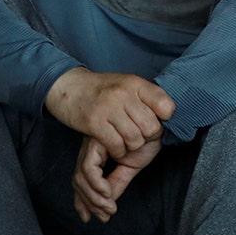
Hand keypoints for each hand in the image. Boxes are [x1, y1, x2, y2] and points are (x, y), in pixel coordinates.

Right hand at [44, 69, 173, 160]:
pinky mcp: (94, 123)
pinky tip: (116, 146)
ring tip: (127, 140)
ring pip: (135, 139)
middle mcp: (124, 95)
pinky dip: (118, 150)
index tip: (158, 120)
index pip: (166, 105)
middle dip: (149, 136)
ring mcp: (108, 109)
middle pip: (151, 126)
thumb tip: (168, 114)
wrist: (68, 87)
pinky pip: (116, 145)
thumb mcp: (127, 84)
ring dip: (132, 145)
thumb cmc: (102, 88)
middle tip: (140, 134)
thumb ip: (146, 96)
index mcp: (136, 84)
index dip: (165, 118)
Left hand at [71, 134, 160, 223]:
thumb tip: (106, 205)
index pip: (82, 181)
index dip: (83, 201)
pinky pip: (89, 168)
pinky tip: (107, 193)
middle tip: (104, 215)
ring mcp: (92, 144)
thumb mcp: (131, 167)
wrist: (161, 123)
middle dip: (89, 202)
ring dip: (93, 197)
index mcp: (96, 155)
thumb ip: (117, 183)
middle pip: (79, 180)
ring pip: (82, 177)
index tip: (93, 218)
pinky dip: (96, 184)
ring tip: (109, 207)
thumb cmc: (147, 140)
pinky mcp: (98, 141)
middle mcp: (90, 149)